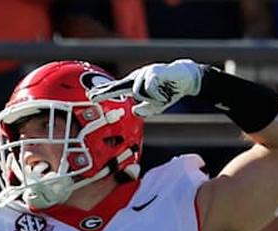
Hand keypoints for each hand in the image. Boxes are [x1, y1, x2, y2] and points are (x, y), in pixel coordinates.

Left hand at [87, 59, 201, 116]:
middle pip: (118, 86)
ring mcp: (145, 73)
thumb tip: (134, 111)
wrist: (186, 77)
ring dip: (151, 99)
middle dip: (104, 92)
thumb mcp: (157, 105)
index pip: (116, 88)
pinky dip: (158, 96)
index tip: (90, 96)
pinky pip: (150, 90)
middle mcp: (137, 77)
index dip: (104, 92)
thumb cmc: (169, 90)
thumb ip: (145, 110)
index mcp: (136, 83)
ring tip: (162, 95)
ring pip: (139, 93)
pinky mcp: (153, 72)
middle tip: (91, 97)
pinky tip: (165, 93)